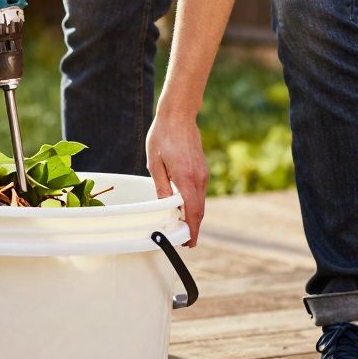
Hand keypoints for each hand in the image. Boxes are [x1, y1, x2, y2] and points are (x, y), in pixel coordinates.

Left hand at [146, 105, 207, 246]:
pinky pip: (200, 192)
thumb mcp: (155, 163)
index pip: (192, 211)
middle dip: (194, 227)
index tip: (190, 243)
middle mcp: (199, 178)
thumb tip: (165, 205)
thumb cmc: (163, 136)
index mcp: (186, 178)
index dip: (192, 229)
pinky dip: (195, 204)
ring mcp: (202, 173)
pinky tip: (186, 208)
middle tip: (187, 242)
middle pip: (199, 210)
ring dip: (194, 216)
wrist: (179, 115)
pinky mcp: (202, 169)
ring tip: (185, 229)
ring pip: (200, 201)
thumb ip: (161, 186)